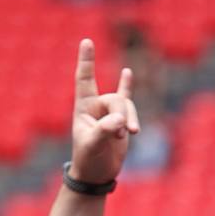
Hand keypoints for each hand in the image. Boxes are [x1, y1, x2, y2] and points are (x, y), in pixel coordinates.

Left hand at [69, 38, 139, 185]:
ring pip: (127, 105)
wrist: (96, 174)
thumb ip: (106, 130)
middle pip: (116, 99)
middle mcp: (96, 106)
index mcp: (83, 108)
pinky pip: (126, 99)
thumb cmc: (89, 160)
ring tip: (131, 135)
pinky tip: (127, 72)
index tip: (87, 41)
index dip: (86, 61)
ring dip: (131, 120)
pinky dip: (127, 87)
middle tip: (120, 135)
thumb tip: (121, 121)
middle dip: (122, 115)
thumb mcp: (94, 145)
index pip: (84, 80)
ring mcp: (109, 112)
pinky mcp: (121, 120)